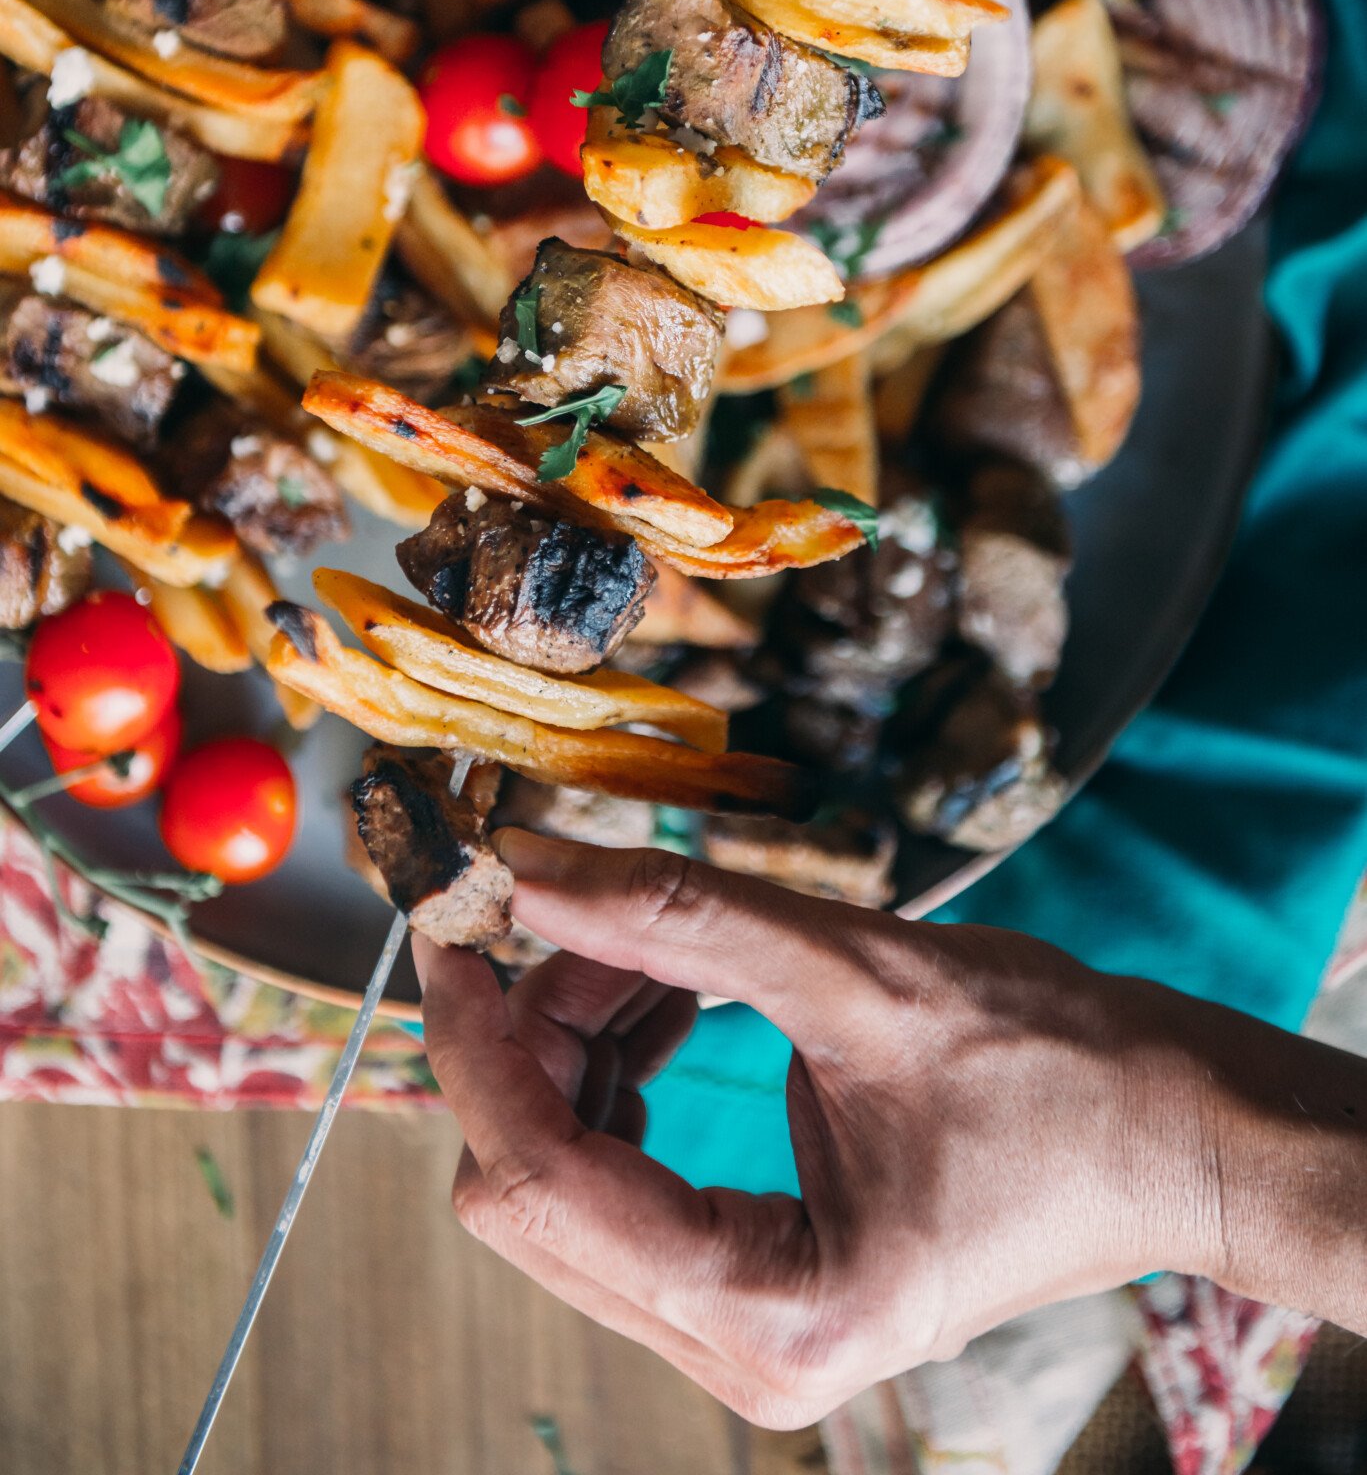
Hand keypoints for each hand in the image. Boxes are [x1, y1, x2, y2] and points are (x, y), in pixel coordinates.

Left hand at [415, 833, 1247, 1424]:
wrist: (1164, 1129)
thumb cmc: (1056, 1070)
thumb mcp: (855, 971)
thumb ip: (674, 919)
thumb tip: (529, 869)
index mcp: (771, 1310)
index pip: (538, 1179)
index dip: (476, 1041)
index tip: (452, 925)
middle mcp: (742, 1352)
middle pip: (533, 1189)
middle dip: (530, 1033)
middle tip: (560, 908)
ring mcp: (743, 1329)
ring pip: (566, 1178)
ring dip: (577, 1042)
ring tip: (641, 944)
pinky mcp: (753, 1280)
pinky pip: (622, 1178)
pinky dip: (620, 1070)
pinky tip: (665, 991)